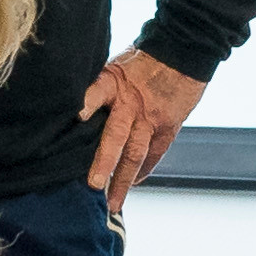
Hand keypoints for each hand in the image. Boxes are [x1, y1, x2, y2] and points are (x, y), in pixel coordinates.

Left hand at [81, 47, 207, 194]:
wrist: (183, 51)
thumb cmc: (142, 59)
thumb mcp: (115, 64)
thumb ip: (98, 88)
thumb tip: (73, 111)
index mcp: (114, 82)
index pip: (97, 91)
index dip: (87, 102)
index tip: (76, 115)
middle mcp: (131, 103)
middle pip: (117, 134)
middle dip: (105, 161)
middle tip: (94, 185)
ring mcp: (151, 117)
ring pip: (136, 153)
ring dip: (124, 180)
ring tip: (113, 203)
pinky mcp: (168, 126)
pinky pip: (154, 153)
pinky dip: (143, 170)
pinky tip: (134, 185)